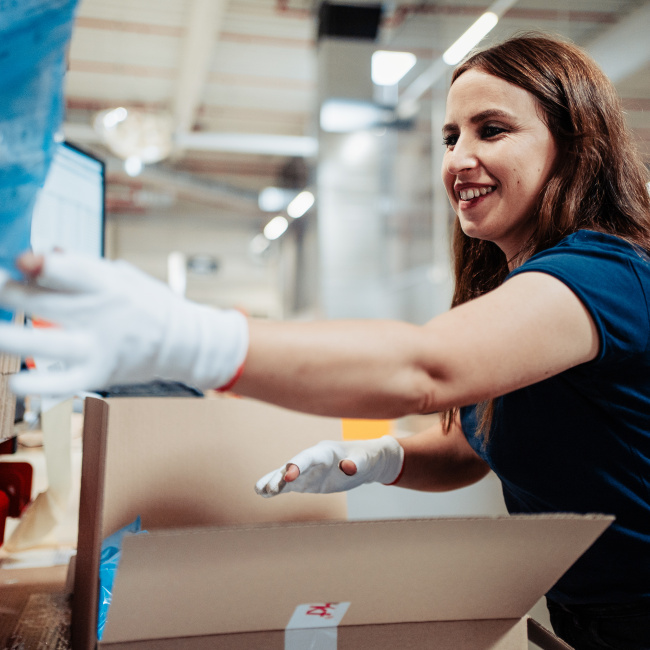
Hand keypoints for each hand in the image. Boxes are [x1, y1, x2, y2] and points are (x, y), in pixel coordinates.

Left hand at [0, 252, 248, 396]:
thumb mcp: (122, 275)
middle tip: (2, 290)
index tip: (18, 260)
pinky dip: (38, 387)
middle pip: (41, 303)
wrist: (183, 342)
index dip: (35, 264)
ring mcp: (98, 347)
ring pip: (42, 345)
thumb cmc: (148, 303)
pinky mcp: (98, 375)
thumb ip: (79, 266)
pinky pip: (62, 385)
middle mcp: (100, 314)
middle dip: (9, 294)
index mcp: (107, 283)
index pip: (65, 270)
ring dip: (9, 339)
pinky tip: (18, 383)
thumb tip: (32, 257)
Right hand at [254, 436, 403, 496]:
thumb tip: (348, 468)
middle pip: (293, 466)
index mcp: (325, 451)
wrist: (365, 461)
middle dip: (280, 476)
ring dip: (273, 481)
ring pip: (286, 474)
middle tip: (268, 488)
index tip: (287, 476)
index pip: (308, 458)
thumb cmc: (365, 458)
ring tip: (258, 490)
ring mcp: (308, 470)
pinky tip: (263, 493)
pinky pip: (290, 484)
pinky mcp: (307, 481)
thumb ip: (357, 463)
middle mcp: (312, 459)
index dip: (298, 466)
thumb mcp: (365, 461)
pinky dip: (278, 487)